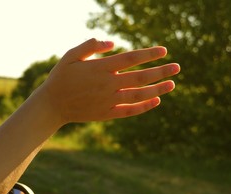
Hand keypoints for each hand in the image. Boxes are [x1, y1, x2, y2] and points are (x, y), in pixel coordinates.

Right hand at [40, 39, 180, 124]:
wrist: (52, 105)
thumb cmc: (60, 78)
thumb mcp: (70, 56)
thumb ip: (90, 46)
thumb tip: (112, 43)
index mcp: (100, 68)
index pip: (131, 58)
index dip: (149, 54)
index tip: (163, 51)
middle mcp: (107, 84)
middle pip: (140, 77)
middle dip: (161, 71)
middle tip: (177, 67)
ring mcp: (108, 101)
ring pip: (139, 95)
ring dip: (158, 89)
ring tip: (172, 83)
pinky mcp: (107, 114)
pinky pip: (130, 111)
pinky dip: (144, 106)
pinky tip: (156, 101)